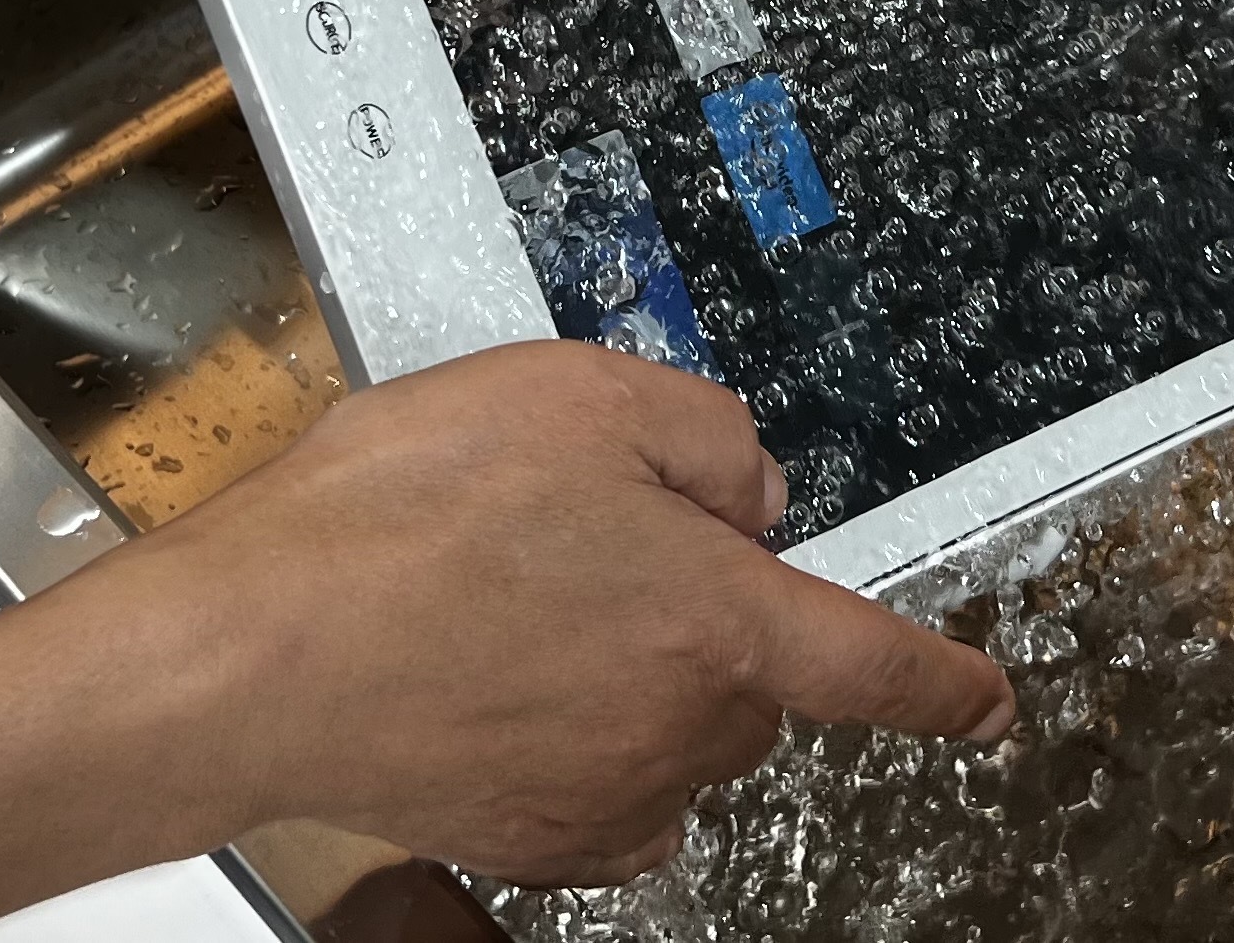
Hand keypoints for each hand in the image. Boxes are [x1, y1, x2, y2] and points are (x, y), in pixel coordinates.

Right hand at [97, 341, 1014, 886]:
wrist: (249, 653)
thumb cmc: (395, 521)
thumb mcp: (578, 396)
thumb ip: (706, 435)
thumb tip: (749, 491)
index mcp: (722, 622)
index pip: (880, 666)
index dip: (946, 685)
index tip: (985, 702)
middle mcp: (682, 731)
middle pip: (750, 677)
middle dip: (702, 612)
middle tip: (579, 536)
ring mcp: (604, 798)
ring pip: (670, 729)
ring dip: (628, 672)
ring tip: (501, 595)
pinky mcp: (526, 837)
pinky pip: (595, 786)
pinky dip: (568, 735)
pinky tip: (486, 674)